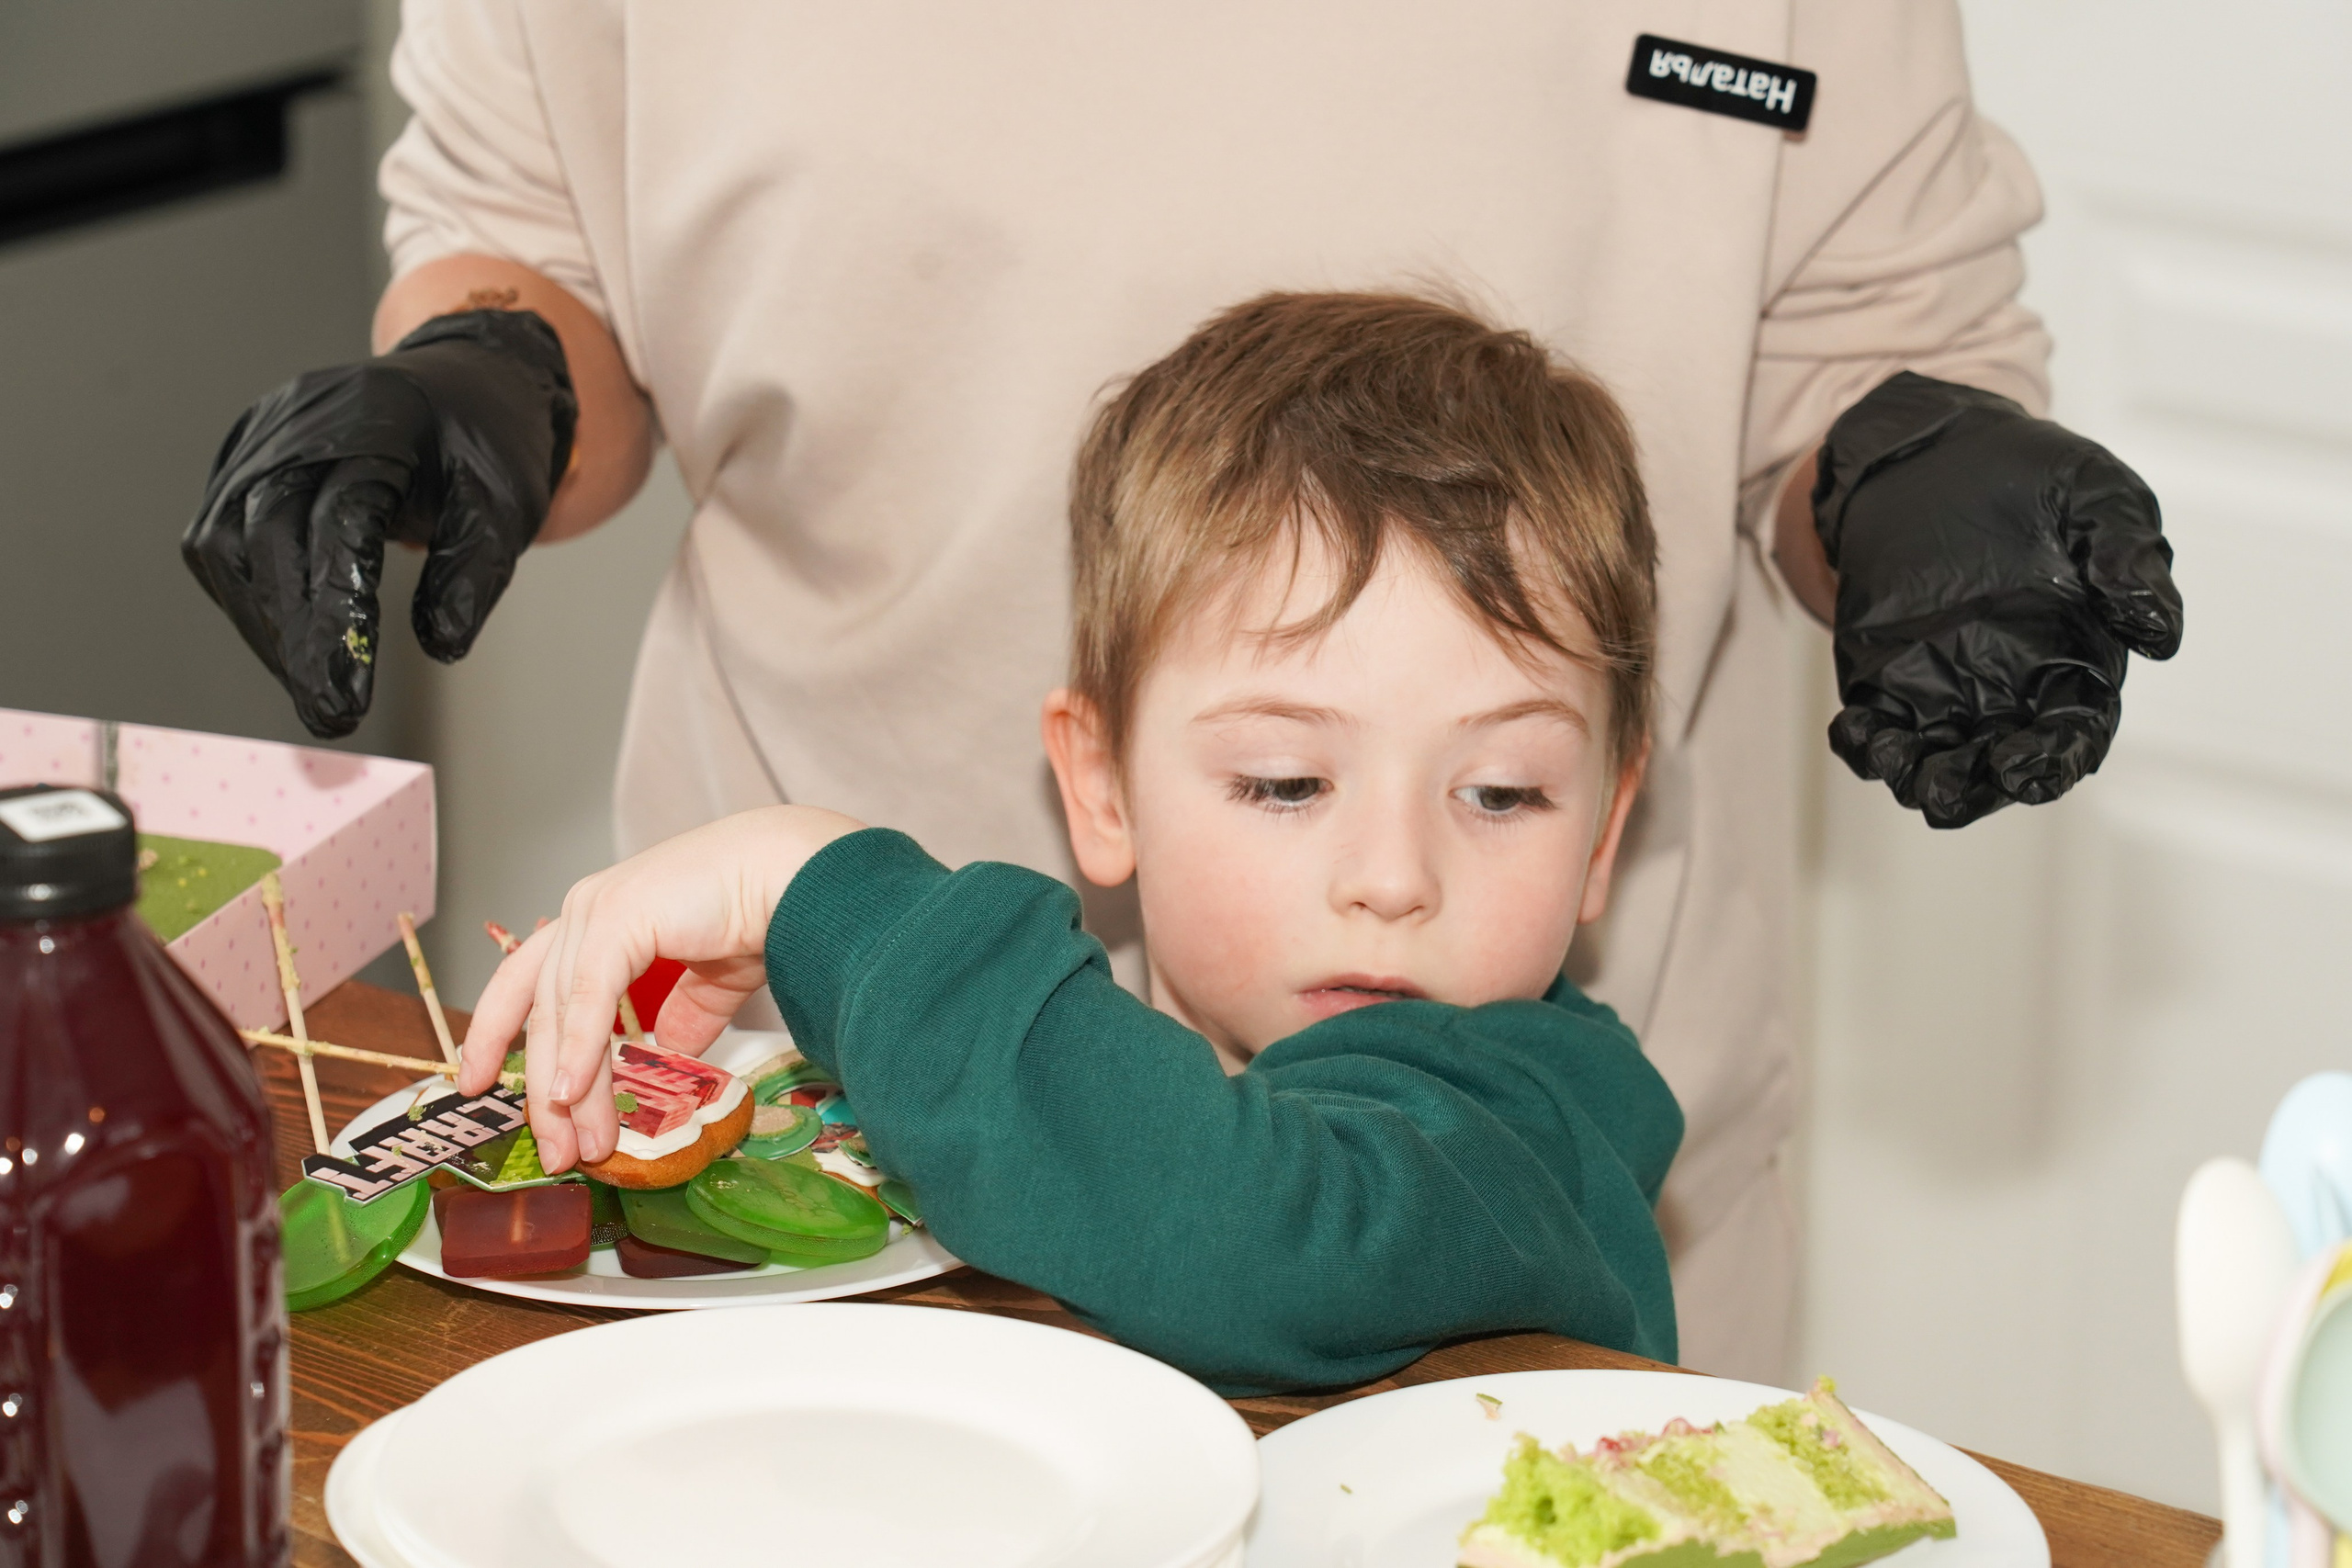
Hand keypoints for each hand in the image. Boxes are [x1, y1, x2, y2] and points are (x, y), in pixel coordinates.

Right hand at [181, 310, 576, 737]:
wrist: (462, 379)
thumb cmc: (487, 440)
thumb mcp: (510, 502)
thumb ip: (476, 570)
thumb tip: (442, 645)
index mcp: (375, 419)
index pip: (337, 523)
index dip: (335, 616)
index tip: (347, 696)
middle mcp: (300, 420)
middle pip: (265, 536)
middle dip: (292, 639)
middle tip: (330, 714)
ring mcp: (260, 436)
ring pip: (227, 543)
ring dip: (265, 628)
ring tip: (316, 688)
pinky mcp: (242, 460)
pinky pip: (222, 538)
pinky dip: (252, 601)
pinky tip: (291, 646)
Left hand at [457, 806, 863, 1172]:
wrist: (799, 878)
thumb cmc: (763, 911)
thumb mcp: (710, 983)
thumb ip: (680, 1019)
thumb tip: (664, 1059)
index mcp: (600, 919)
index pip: (530, 983)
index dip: (498, 1032)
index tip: (480, 1083)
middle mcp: (587, 910)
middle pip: (540, 1011)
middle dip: (542, 1089)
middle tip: (555, 1150)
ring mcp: (596, 909)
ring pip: (562, 1013)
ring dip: (569, 1088)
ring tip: (581, 1144)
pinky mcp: (618, 917)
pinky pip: (588, 997)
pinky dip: (581, 1049)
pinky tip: (575, 1093)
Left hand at [1813, 372, 2182, 827]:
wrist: (1936, 446)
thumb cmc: (2031, 472)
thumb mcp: (2097, 496)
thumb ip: (2129, 559)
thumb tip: (2160, 634)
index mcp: (2074, 659)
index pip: (2072, 733)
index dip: (2054, 760)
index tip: (2028, 766)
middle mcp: (2010, 687)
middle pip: (1998, 763)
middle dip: (1975, 786)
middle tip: (1947, 789)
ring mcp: (1942, 684)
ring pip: (1935, 757)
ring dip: (1916, 776)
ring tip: (1900, 768)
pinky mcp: (1882, 671)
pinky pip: (1875, 725)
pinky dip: (1864, 743)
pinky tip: (1856, 735)